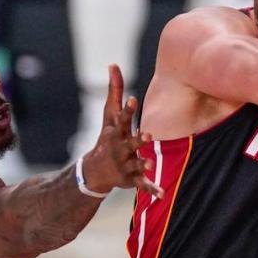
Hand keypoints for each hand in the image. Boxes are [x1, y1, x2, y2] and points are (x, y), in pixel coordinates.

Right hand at [81, 65, 163, 197]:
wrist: (95, 170)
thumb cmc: (107, 136)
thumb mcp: (109, 114)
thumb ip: (115, 90)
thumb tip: (113, 63)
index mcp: (117, 132)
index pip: (122, 119)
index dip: (127, 109)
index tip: (133, 99)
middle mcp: (119, 148)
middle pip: (129, 143)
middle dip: (137, 140)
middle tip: (147, 136)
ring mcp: (124, 164)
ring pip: (135, 164)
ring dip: (143, 163)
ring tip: (151, 162)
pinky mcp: (130, 178)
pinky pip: (142, 184)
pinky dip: (151, 189)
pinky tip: (161, 194)